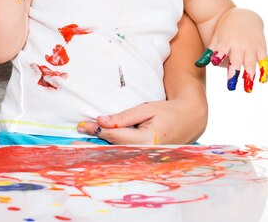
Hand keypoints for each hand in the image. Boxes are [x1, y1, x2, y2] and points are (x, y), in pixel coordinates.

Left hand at [76, 98, 205, 144]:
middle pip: (115, 147)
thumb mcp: (146, 109)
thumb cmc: (167, 111)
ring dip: (102, 146)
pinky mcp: (147, 157)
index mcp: (147, 139)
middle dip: (95, 141)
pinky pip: (126, 153)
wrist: (189, 120)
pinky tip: (101, 143)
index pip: (115, 136)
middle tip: (78, 133)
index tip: (81, 125)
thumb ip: (124, 117)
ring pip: (119, 153)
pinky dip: (113, 148)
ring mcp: (147, 157)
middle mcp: (147, 152)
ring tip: (84, 139)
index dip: (97, 130)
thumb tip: (101, 121)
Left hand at [194, 8, 267, 91]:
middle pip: (236, 59)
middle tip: (230, 85)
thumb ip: (209, 51)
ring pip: (251, 62)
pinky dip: (263, 71)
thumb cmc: (225, 29)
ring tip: (247, 88)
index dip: (218, 56)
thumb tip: (197, 64)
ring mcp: (251, 46)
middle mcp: (239, 44)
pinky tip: (262, 81)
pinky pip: (263, 60)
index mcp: (226, 41)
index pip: (221, 50)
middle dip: (234, 71)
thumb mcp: (216, 37)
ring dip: (249, 75)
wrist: (243, 16)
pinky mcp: (261, 48)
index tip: (215, 63)